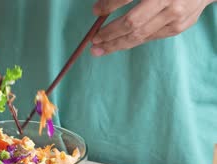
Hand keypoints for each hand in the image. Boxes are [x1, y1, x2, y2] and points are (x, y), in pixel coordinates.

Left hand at [90, 0, 215, 55]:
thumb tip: (100, 9)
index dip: (109, 5)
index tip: (95, 11)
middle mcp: (168, 2)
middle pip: (132, 23)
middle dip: (109, 34)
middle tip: (93, 41)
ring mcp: (176, 16)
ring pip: (140, 35)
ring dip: (116, 44)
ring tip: (99, 49)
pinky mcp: (179, 27)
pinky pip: (150, 37)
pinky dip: (133, 41)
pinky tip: (118, 44)